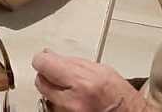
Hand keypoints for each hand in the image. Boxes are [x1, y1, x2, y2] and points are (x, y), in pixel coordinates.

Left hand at [33, 50, 148, 111]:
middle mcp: (73, 100)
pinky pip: (54, 107)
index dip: (44, 59)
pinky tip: (72, 99)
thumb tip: (49, 55)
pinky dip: (59, 102)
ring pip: (46, 96)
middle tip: (60, 74)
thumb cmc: (120, 95)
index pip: (43, 64)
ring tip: (70, 88)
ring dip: (54, 90)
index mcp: (82, 81)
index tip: (46, 58)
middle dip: (48, 75)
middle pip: (41, 81)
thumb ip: (71, 61)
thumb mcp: (99, 69)